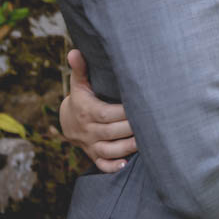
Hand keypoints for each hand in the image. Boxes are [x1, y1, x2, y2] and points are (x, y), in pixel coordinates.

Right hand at [60, 48, 136, 172]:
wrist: (67, 121)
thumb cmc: (81, 97)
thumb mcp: (79, 83)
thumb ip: (80, 68)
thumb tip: (75, 51)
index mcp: (87, 111)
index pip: (106, 113)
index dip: (123, 112)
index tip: (140, 106)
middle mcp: (88, 130)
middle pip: (111, 132)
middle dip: (130, 129)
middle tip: (151, 124)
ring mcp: (90, 145)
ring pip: (108, 150)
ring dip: (126, 148)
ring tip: (145, 144)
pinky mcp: (93, 155)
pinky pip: (101, 164)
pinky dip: (112, 167)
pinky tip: (126, 165)